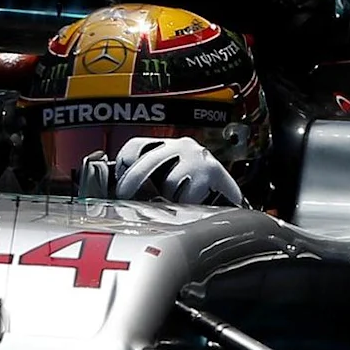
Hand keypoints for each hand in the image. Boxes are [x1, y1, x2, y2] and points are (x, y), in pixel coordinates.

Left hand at [110, 135, 244, 206]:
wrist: (231, 194)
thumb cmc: (198, 187)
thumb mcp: (171, 176)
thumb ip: (151, 178)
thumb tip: (122, 190)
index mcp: (169, 145)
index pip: (137, 145)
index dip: (124, 162)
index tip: (117, 179)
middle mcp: (183, 146)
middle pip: (149, 160)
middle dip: (132, 181)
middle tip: (124, 196)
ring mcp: (198, 159)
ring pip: (171, 183)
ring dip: (171, 199)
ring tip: (177, 202)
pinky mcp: (212, 173)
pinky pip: (189, 196)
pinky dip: (187, 205)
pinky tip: (192, 204)